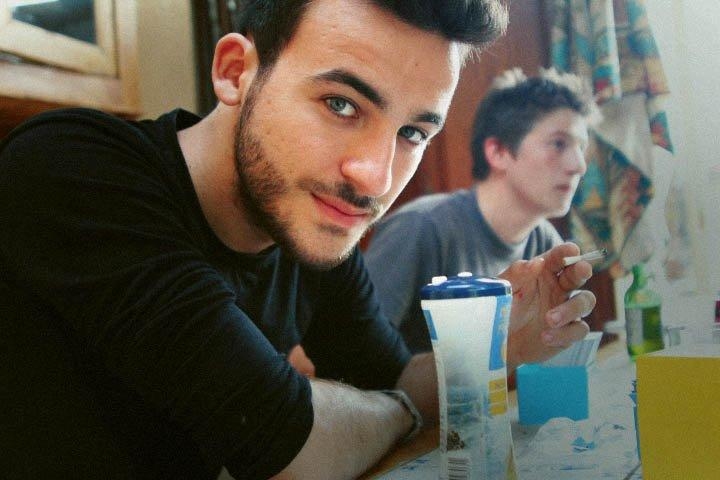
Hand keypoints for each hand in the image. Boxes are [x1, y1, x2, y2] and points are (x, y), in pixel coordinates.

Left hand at [498, 242, 595, 369]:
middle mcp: (558, 288)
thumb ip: (517, 274)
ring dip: (571, 308)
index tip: (571, 250)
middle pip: (578, 275)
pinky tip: (546, 337)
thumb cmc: (502, 309)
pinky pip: (579, 329)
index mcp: (543, 272)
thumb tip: (537, 262)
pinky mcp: (568, 332)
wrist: (498, 342)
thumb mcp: (503, 290)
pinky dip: (565, 333)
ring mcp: (566, 309)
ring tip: (549, 319)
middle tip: (582, 269)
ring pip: (585, 301)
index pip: (558, 258)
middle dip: (582, 270)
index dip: (566, 252)